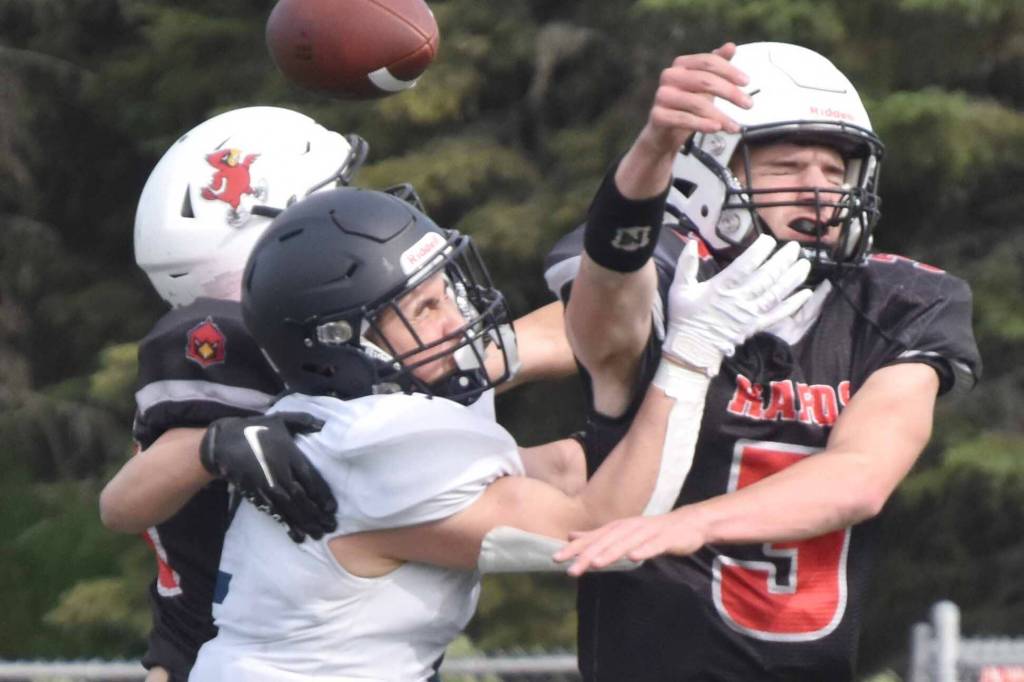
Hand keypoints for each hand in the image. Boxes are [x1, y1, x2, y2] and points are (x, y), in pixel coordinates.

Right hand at [200, 412, 336, 542]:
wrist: (223, 442)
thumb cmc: (256, 429)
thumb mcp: (281, 419)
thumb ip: (304, 421)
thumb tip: (324, 423)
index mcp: (289, 454)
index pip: (310, 478)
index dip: (322, 494)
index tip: (332, 508)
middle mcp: (279, 471)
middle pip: (301, 497)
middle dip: (316, 513)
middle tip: (330, 526)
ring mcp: (266, 484)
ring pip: (288, 508)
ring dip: (304, 523)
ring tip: (318, 534)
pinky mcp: (255, 494)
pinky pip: (273, 512)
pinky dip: (286, 525)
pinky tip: (297, 535)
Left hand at [553, 510, 703, 576]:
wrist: (688, 523)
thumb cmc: (651, 531)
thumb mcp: (621, 532)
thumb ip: (597, 535)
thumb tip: (571, 536)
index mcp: (617, 528)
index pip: (592, 539)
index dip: (574, 549)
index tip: (555, 559)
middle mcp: (629, 527)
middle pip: (606, 542)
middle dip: (587, 555)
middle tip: (570, 570)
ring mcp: (647, 532)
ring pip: (626, 543)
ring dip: (611, 553)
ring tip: (595, 564)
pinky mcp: (665, 539)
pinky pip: (653, 546)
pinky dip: (644, 550)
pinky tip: (634, 558)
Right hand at [615, 42, 750, 201]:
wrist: (663, 134)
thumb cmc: (686, 106)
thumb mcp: (704, 85)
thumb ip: (717, 66)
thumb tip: (730, 46)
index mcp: (681, 64)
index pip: (708, 61)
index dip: (729, 71)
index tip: (746, 82)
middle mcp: (669, 76)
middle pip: (704, 80)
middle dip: (730, 93)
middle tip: (748, 104)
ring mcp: (662, 96)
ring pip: (696, 103)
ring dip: (720, 115)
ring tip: (735, 126)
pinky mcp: (657, 116)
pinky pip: (683, 119)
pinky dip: (702, 124)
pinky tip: (716, 128)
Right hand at [663, 235, 811, 375]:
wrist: (692, 349)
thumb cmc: (685, 318)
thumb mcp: (680, 289)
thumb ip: (686, 265)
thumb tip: (691, 242)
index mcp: (721, 287)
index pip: (745, 265)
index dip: (759, 251)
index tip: (770, 240)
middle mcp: (739, 299)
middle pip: (766, 277)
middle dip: (783, 260)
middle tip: (796, 247)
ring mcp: (750, 314)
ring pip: (776, 293)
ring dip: (793, 278)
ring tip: (805, 264)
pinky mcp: (756, 326)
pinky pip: (778, 314)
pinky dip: (794, 304)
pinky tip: (806, 293)